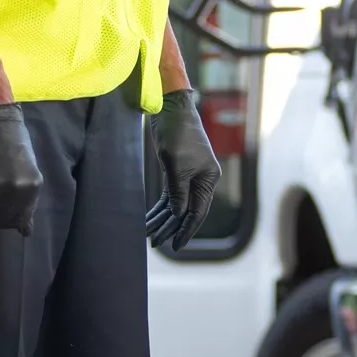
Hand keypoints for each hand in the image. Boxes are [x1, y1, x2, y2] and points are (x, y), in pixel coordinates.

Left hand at [147, 89, 220, 251]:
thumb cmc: (178, 135)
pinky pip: (170, 194)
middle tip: (154, 243)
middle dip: (170, 227)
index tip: (175, 246)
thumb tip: (177, 214)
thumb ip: (178, 192)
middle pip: (186, 210)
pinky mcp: (176, 170)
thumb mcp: (177, 166)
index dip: (186, 230)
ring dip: (163, 218)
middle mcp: (202, 179)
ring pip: (176, 204)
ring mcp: (189, 175)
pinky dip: (160, 206)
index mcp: (208, 179)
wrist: (172, 109)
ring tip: (148, 234)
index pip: (198, 212)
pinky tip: (151, 217)